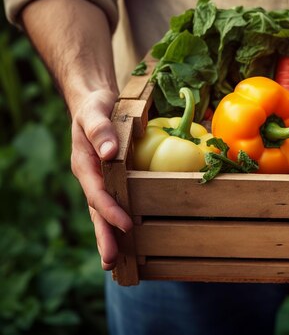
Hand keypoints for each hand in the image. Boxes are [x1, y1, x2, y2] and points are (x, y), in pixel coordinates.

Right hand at [70, 89, 132, 269]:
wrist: (94, 102)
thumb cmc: (95, 106)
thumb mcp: (95, 112)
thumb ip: (100, 130)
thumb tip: (109, 152)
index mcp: (85, 164)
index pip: (98, 193)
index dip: (111, 210)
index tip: (127, 224)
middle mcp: (91, 177)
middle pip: (96, 211)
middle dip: (104, 236)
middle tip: (112, 262)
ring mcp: (99, 180)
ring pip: (102, 212)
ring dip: (108, 235)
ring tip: (114, 263)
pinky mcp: (110, 179)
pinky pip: (113, 203)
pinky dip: (117, 221)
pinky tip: (127, 238)